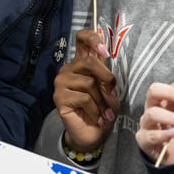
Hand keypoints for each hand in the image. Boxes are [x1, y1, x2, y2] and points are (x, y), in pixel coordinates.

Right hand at [54, 30, 118, 151]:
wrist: (93, 134)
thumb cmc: (102, 109)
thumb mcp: (109, 88)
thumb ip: (105, 70)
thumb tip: (104, 49)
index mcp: (81, 63)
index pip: (81, 39)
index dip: (92, 38)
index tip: (104, 50)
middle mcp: (69, 69)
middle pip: (89, 62)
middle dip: (107, 80)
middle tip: (114, 95)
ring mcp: (61, 83)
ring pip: (89, 83)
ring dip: (103, 101)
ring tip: (106, 113)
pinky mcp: (59, 98)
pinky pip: (84, 98)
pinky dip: (96, 110)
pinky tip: (98, 118)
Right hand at [136, 73, 173, 165]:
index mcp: (169, 102)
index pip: (173, 85)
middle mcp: (155, 109)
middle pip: (154, 91)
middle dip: (171, 93)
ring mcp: (148, 124)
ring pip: (152, 113)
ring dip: (172, 117)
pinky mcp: (144, 140)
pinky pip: (149, 135)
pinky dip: (162, 134)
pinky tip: (172, 135)